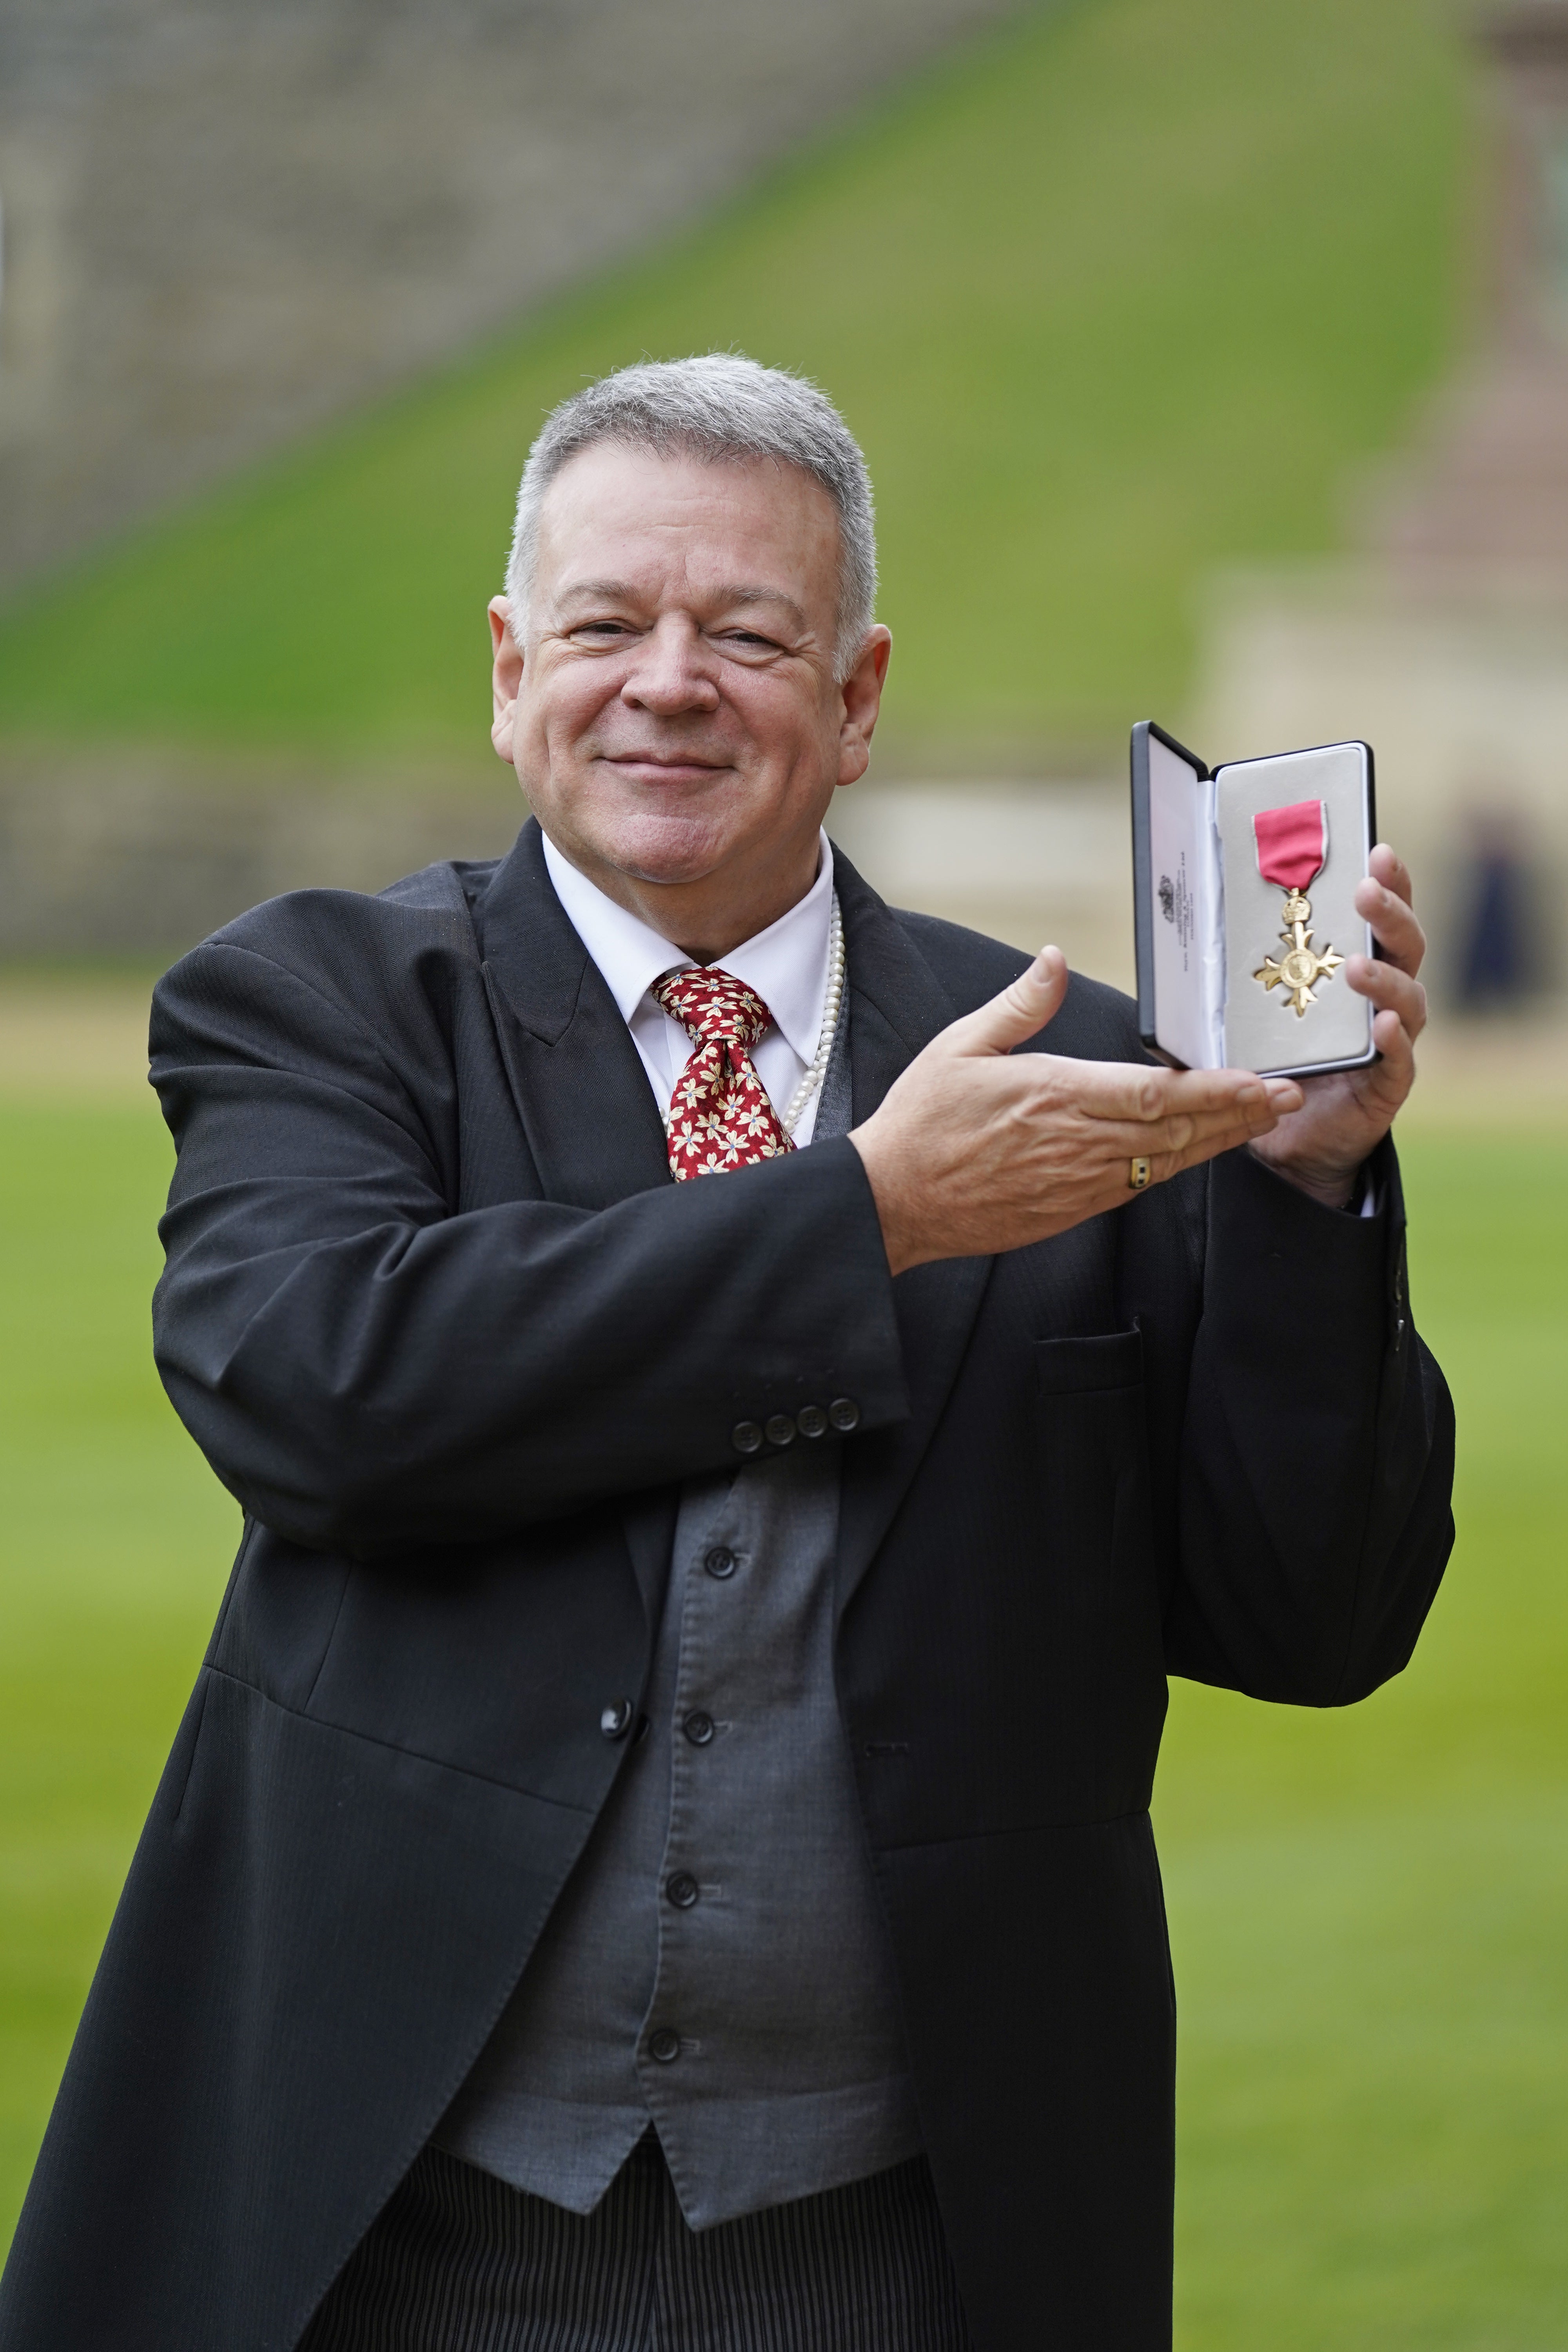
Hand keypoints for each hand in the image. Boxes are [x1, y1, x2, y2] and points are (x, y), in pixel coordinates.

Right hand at [848, 949, 1302, 1275]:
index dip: (1216, 1090)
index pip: (1156, 1094)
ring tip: (1261, 1120)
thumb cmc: (922, 1122)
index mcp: (1055, 1095)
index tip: (1259, 1080)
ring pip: (1166, 1163)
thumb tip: (1055, 960)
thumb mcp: (959, 1046)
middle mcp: (1077, 1143)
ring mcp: (1077, 1183)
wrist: (894, 1201)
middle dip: (1239, 1114)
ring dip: (1218, 1142)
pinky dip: (1175, 1168)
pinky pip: (1137, 1188)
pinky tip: (1197, 1153)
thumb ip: (1019, 1005)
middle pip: (1178, 1131)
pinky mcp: (1069, 1210)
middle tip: (1288, 1098)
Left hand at [1248, 844, 1426, 1209]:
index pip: (1379, 917)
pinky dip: (1394, 1042)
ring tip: (1359, 967)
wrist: (1283, 1136)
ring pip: (1408, 999)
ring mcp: (1391, 1041)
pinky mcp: (1387, 1085)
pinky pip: (1400, 1061)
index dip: (1388, 882)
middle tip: (1366, 891)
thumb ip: (1235, 969)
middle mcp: (1383, 997)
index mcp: (1355, 967)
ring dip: (1386, 978)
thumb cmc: (1270, 1059)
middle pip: (1404, 945)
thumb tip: (1185, 920)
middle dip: (1390, 914)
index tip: (1377, 849)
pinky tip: (1382, 1027)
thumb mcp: (1250, 1006)